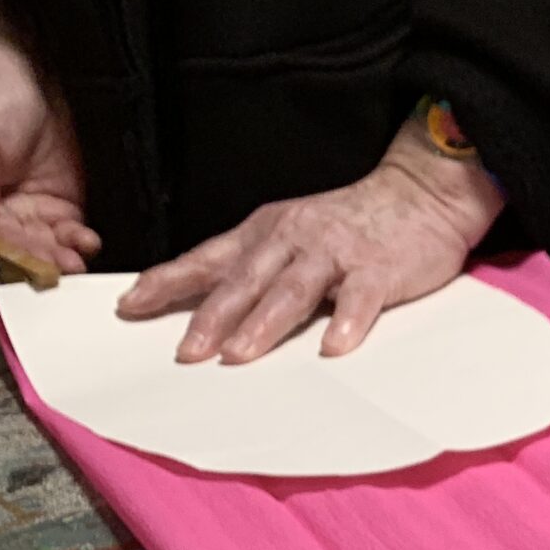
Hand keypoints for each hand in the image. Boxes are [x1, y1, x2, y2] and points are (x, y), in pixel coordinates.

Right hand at [0, 28, 98, 280]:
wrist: (24, 68)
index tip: (9, 269)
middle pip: (9, 258)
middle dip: (32, 267)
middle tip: (53, 269)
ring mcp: (24, 218)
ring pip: (41, 256)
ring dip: (58, 262)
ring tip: (74, 260)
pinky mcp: (56, 214)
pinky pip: (67, 241)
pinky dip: (78, 246)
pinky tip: (86, 241)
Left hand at [116, 122, 501, 363]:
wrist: (420, 193)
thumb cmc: (354, 225)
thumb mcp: (293, 236)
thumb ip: (258, 270)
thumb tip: (213, 316)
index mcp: (266, 233)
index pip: (207, 259)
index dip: (168, 282)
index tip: (128, 307)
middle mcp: (293, 238)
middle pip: (244, 281)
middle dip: (211, 317)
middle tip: (186, 353)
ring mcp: (336, 253)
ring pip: (292, 289)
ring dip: (263, 324)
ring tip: (239, 356)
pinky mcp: (379, 269)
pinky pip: (359, 298)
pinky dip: (346, 322)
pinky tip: (332, 348)